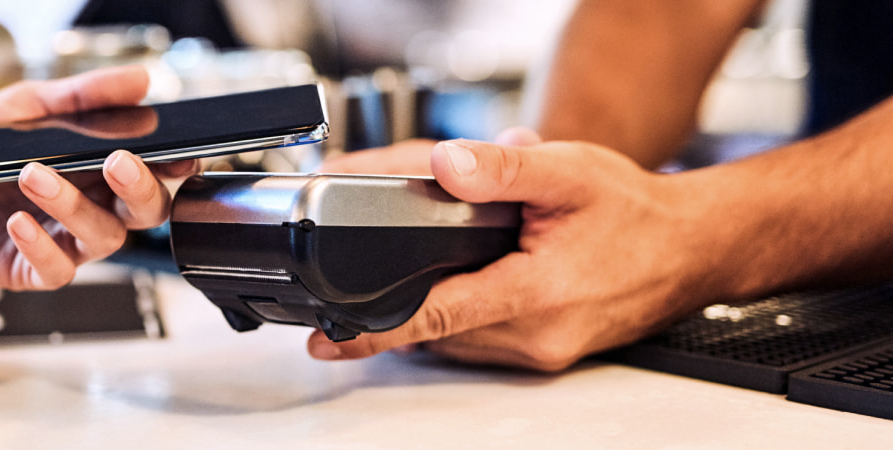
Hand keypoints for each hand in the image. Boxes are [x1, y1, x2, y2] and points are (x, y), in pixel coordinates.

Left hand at [0, 65, 196, 290]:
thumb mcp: (25, 107)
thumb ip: (82, 96)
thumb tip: (140, 79)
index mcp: (103, 170)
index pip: (158, 172)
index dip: (178, 166)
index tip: (182, 153)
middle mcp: (97, 208)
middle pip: (148, 211)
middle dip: (141, 187)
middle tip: (118, 161)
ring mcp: (69, 243)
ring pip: (103, 237)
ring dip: (73, 204)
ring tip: (33, 174)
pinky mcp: (35, 270)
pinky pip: (56, 268)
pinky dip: (40, 244)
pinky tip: (17, 220)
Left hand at [307, 129, 719, 370]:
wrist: (693, 249)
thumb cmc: (638, 213)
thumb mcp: (569, 172)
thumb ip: (502, 169)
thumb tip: (445, 164)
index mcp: (535, 295)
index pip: (435, 319)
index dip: (376, 330)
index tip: (331, 341)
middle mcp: (534, 336)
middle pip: (437, 331)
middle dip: (399, 303)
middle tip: (372, 275)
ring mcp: (539, 352)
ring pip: (457, 341)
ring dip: (431, 312)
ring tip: (429, 267)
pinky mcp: (544, 354)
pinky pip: (481, 343)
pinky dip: (460, 318)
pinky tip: (465, 283)